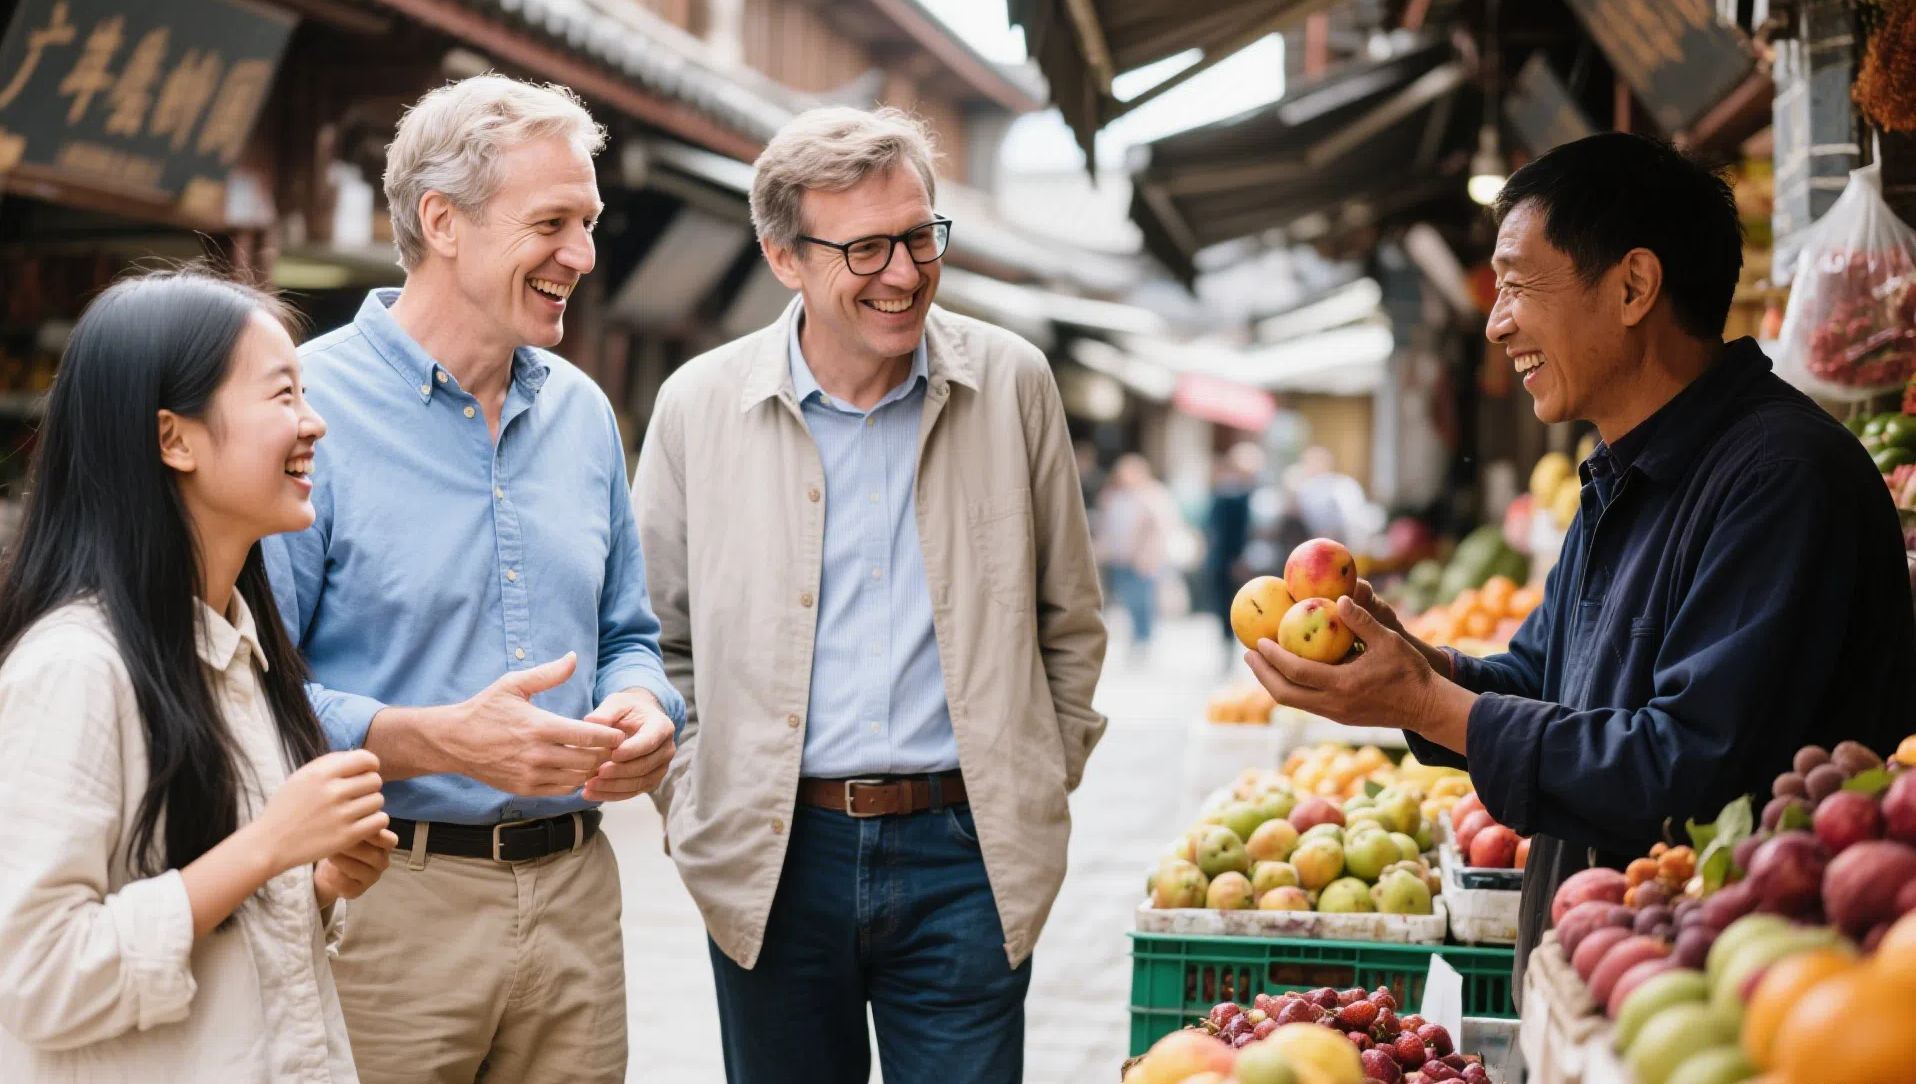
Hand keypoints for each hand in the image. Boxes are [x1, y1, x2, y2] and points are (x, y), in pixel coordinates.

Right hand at [252, 750, 388, 873]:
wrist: (269, 844)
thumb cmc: (286, 808)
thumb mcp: (301, 777)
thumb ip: (330, 764)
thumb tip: (360, 757)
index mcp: (321, 773)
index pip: (366, 759)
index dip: (370, 766)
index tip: (363, 774)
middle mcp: (333, 791)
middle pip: (375, 780)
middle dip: (369, 787)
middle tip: (357, 796)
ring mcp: (341, 815)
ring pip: (378, 801)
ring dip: (371, 806)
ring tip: (356, 811)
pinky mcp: (347, 836)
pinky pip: (380, 821)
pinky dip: (375, 822)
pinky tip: (362, 824)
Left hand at [313, 827, 398, 908]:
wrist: (329, 865)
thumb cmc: (342, 839)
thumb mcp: (351, 827)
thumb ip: (358, 820)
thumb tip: (356, 807)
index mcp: (385, 844)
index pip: (390, 840)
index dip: (374, 834)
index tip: (355, 826)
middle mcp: (382, 862)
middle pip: (374, 855)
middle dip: (353, 847)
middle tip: (335, 839)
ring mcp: (371, 878)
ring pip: (362, 871)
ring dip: (343, 861)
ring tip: (329, 853)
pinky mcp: (358, 891)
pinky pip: (349, 886)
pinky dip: (336, 878)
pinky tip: (326, 871)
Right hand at [441, 653, 625, 796]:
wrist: (454, 741)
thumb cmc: (485, 709)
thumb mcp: (514, 684)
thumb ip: (548, 673)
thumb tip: (573, 657)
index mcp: (539, 727)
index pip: (588, 736)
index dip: (610, 736)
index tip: (620, 733)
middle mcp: (537, 754)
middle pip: (588, 760)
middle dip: (606, 753)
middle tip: (615, 747)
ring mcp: (531, 775)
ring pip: (578, 777)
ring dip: (592, 768)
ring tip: (600, 758)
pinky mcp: (525, 788)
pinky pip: (562, 790)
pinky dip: (576, 781)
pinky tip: (578, 769)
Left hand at [580, 688, 675, 801]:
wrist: (639, 720)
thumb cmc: (627, 710)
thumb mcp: (617, 703)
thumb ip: (605, 712)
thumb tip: (591, 721)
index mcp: (662, 727)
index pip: (649, 741)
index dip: (632, 750)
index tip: (612, 755)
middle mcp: (666, 749)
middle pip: (644, 766)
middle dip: (619, 772)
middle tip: (596, 773)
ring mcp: (660, 767)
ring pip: (639, 783)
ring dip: (613, 787)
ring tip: (589, 786)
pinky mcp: (651, 781)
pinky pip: (633, 792)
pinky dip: (612, 795)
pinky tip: (592, 793)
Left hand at [1244, 597, 1473, 751]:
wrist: (1427, 708)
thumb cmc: (1411, 671)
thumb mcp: (1390, 640)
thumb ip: (1362, 620)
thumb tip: (1339, 598)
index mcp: (1343, 685)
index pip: (1296, 671)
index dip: (1272, 657)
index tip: (1257, 641)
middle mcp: (1334, 704)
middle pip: (1284, 694)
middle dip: (1262, 674)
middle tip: (1249, 654)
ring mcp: (1336, 714)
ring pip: (1294, 702)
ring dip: (1274, 683)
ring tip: (1261, 662)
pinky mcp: (1341, 718)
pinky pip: (1307, 704)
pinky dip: (1292, 688)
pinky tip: (1289, 672)